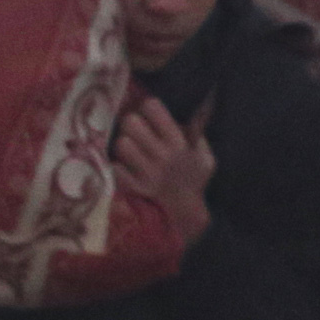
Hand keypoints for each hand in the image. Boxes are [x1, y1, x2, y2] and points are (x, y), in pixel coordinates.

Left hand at [110, 93, 216, 251]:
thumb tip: (192, 108)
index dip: (148, 106)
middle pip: (131, 122)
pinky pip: (115, 168)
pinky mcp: (134, 187)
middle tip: (135, 130)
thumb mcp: (204, 155)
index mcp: (179, 143)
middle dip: (131, 122)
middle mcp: (162, 155)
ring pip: (121, 143)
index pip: (152, 108)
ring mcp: (146, 172)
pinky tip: (125, 167)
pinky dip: (117, 166)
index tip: (149, 112)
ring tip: (130, 148)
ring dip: (123, 144)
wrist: (186, 212)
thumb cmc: (195, 179)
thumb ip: (196, 133)